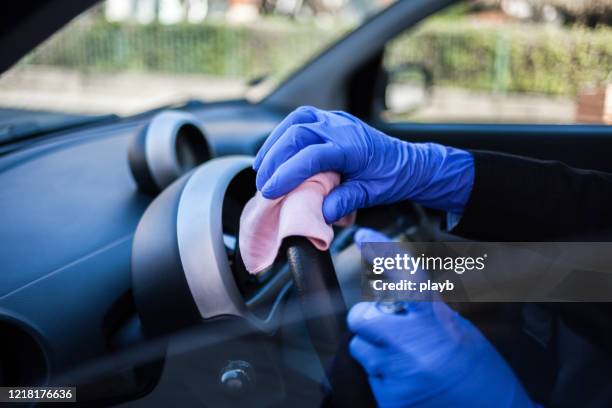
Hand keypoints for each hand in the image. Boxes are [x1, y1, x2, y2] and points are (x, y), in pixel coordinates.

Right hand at [254, 106, 473, 222]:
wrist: (408, 162)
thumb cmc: (391, 178)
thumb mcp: (371, 194)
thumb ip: (346, 201)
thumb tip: (320, 212)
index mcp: (354, 146)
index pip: (312, 155)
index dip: (288, 173)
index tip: (271, 191)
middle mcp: (343, 127)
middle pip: (298, 133)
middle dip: (275, 159)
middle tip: (263, 184)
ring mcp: (336, 119)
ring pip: (295, 121)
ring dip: (274, 143)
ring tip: (262, 168)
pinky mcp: (330, 119)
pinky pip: (300, 119)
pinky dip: (283, 135)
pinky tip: (275, 151)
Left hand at [348, 228, 538, 407]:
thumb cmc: (482, 374)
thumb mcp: (460, 332)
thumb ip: (427, 312)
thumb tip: (398, 294)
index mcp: (436, 325)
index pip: (405, 278)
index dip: (383, 252)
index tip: (364, 235)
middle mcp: (413, 348)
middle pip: (361, 317)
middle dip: (368, 318)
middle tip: (387, 326)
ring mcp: (399, 377)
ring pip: (361, 349)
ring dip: (376, 351)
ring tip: (406, 362)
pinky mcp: (391, 401)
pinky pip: (370, 377)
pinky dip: (383, 376)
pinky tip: (409, 382)